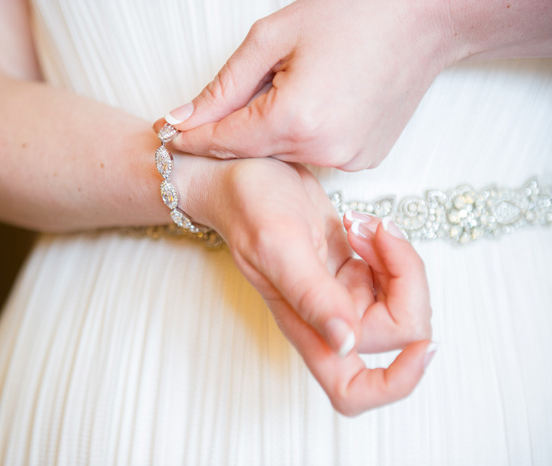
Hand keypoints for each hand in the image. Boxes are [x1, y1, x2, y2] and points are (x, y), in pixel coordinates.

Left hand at [156, 0, 453, 169]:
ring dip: (268, 130)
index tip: (165, 135)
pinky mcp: (365, 158)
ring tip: (287, 89)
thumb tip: (185, 117)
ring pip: (282, 153)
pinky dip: (301, 134)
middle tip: (217, 106)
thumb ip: (224, 86)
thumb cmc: (355, 13)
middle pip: (251, 149)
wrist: (428, 16)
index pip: (223, 141)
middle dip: (229, 130)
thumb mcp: (273, 37)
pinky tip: (314, 103)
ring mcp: (347, 159)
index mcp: (295, 120)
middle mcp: (322, 151)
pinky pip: (314, 153)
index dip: (190, 138)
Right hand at [179, 155, 434, 414]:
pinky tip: (359, 225)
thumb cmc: (247, 207)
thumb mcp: (278, 245)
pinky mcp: (352, 271)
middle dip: (405, 280)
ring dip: (396, 258)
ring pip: (402, 301)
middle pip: (398, 333)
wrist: (244, 176)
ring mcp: (342, 296)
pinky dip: (390, 247)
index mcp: (306, 328)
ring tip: (360, 225)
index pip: (353, 390)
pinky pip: (395, 274)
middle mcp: (328, 321)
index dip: (397, 381)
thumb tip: (346, 344)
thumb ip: (312, 295)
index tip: (421, 343)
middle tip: (377, 236)